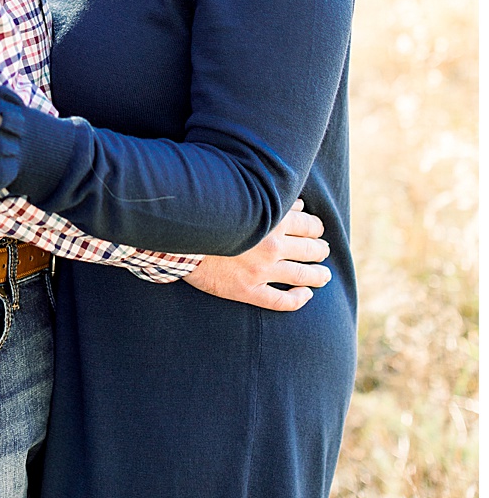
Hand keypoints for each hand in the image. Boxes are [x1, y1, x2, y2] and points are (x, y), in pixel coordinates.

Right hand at [184, 200, 331, 310]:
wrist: (173, 235)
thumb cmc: (203, 211)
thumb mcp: (236, 196)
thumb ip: (267, 198)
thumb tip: (296, 202)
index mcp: (270, 220)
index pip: (308, 224)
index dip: (316, 226)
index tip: (316, 228)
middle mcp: (271, 246)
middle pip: (310, 249)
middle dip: (320, 249)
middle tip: (322, 250)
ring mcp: (262, 271)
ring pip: (302, 275)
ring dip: (318, 275)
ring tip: (323, 275)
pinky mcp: (248, 290)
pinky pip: (282, 301)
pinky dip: (299, 299)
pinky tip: (306, 296)